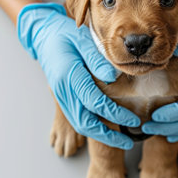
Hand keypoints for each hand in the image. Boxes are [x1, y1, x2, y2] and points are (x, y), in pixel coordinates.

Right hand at [17, 3, 139, 149]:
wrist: (44, 36)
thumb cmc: (66, 36)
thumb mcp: (83, 40)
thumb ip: (97, 59)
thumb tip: (113, 77)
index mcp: (69, 75)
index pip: (94, 101)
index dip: (115, 113)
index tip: (133, 120)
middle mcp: (62, 90)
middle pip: (85, 121)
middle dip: (108, 135)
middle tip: (128, 142)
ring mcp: (61, 96)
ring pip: (79, 124)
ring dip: (100, 135)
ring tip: (120, 141)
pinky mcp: (62, 99)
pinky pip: (76, 118)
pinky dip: (92, 128)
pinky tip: (107, 130)